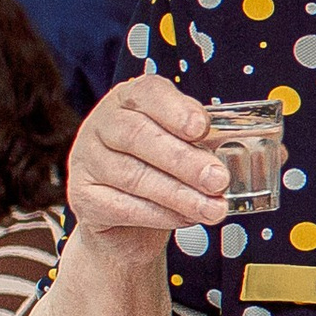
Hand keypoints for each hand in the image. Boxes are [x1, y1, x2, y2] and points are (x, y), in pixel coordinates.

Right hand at [64, 76, 230, 246]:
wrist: (129, 222)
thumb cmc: (164, 171)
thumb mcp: (185, 147)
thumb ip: (203, 142)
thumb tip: (233, 154)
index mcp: (130, 100)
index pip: (148, 93)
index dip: (175, 109)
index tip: (201, 128)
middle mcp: (101, 125)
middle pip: (138, 136)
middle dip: (184, 160)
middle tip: (219, 179)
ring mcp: (86, 160)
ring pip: (132, 175)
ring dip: (180, 194)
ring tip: (214, 208)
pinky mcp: (82, 197)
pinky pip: (123, 206)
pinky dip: (161, 214)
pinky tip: (188, 218)